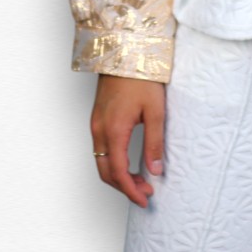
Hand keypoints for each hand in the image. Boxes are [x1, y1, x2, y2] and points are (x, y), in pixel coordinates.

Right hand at [90, 74, 165, 207]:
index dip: (131, 191)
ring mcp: (95, 124)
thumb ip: (155, 142)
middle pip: (106, 172)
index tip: (144, 200)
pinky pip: (100, 149)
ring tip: (140, 179)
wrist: (124, 51)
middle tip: (145, 193)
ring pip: (101, 162)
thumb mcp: (156, 110)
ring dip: (118, 176)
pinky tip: (128, 161)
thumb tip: (155, 170)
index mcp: (114, 130)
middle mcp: (99, 130)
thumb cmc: (141, 77)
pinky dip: (113, 162)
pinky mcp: (97, 118)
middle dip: (125, 187)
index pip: (119, 173)